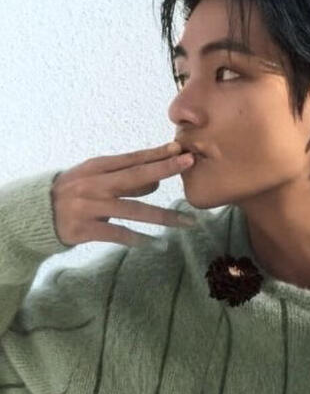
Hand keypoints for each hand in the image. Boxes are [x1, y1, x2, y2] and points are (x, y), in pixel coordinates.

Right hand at [51, 141, 194, 247]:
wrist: (37, 215)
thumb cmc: (75, 194)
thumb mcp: (95, 179)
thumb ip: (124, 179)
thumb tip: (156, 181)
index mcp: (97, 167)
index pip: (132, 158)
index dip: (157, 154)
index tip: (182, 150)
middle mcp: (94, 184)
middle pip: (135, 176)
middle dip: (164, 168)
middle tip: (189, 163)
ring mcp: (89, 207)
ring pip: (134, 210)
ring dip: (164, 216)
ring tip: (187, 222)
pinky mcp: (85, 229)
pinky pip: (118, 234)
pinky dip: (138, 239)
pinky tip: (156, 243)